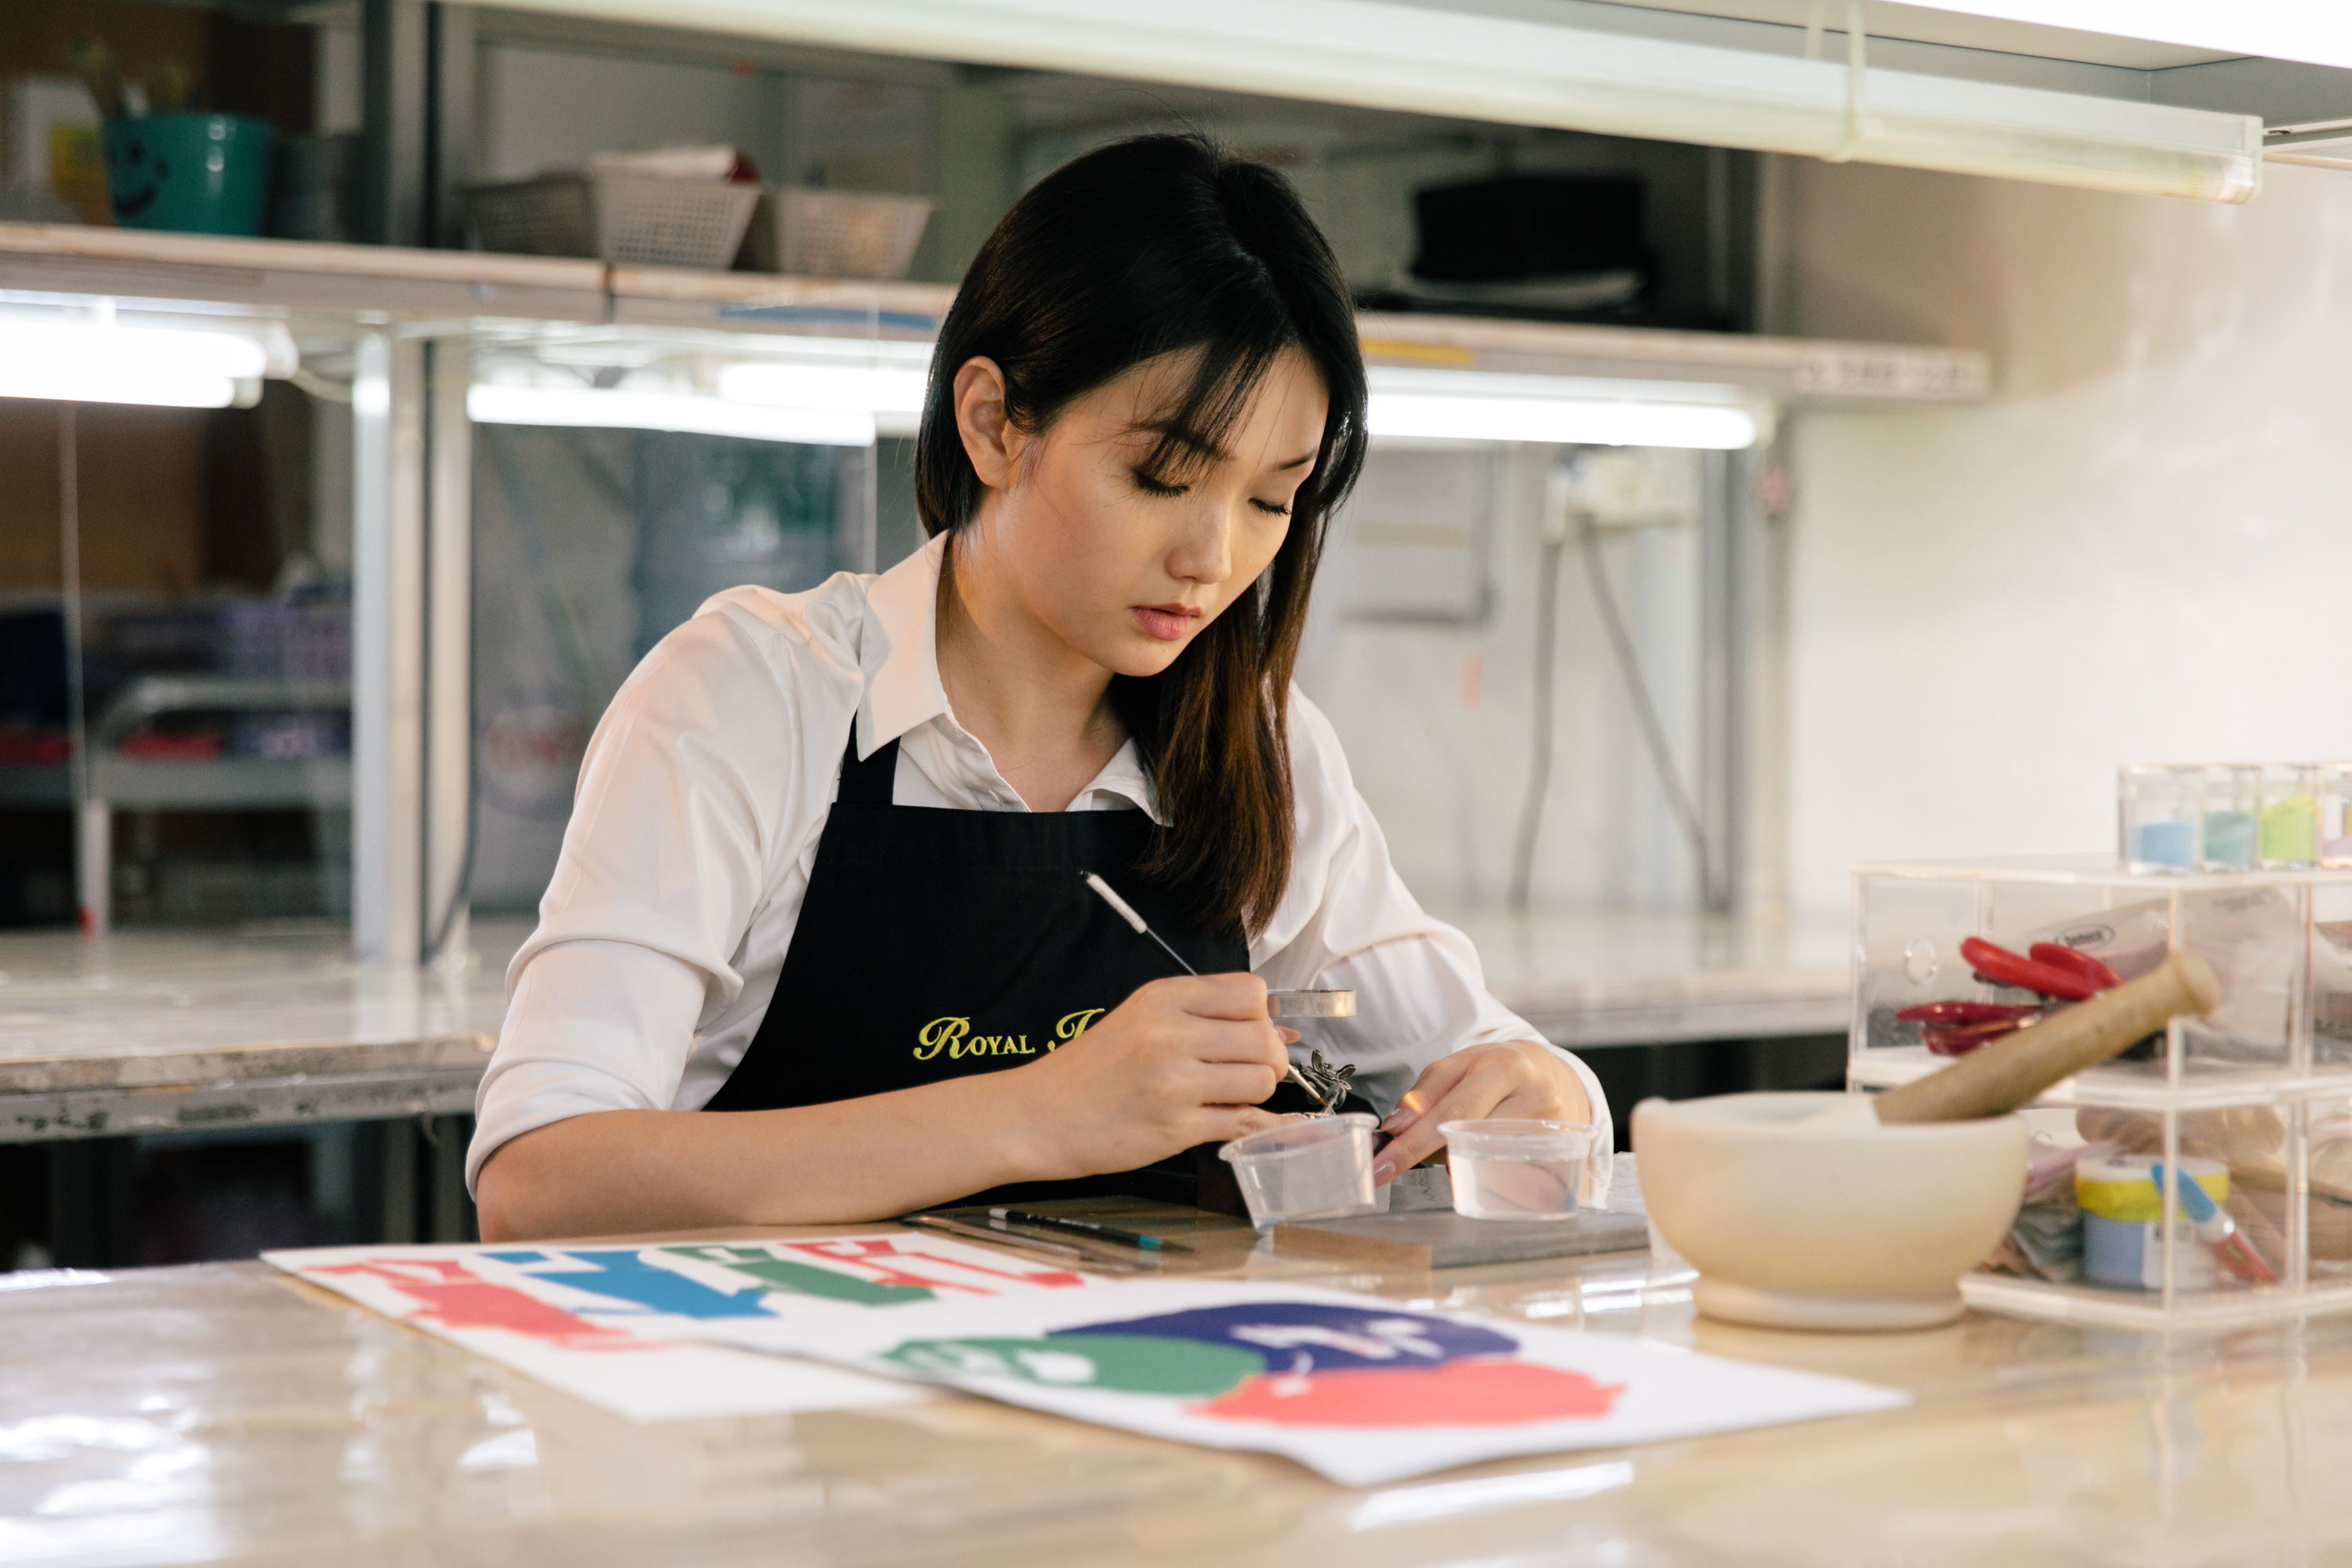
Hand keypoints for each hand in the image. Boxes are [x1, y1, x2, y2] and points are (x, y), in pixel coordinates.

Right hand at [1008, 973, 1294, 1179]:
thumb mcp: (1139, 1018)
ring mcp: (1174, 1082)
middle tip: (1249, 1070)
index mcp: (1163, 999)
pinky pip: (1243, 1123)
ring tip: (1230, 1096)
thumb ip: (1201, 1016)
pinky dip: (1254, 1125)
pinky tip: (1244, 1121)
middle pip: (1264, 1038)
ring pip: (1262, 1080)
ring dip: (1257, 1093)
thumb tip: (1278, 1028)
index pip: (1250, 993)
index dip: (1260, 1016)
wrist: (1039, 1115)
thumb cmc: (1089, 1070)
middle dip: (1269, 1058)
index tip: (1250, 1032)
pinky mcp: (1175, 1127)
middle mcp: (1170, 1034)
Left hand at [1373, 1040, 1592, 1183]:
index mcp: (1506, 1065)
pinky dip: (1486, 1175)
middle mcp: (1536, 1095)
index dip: (1411, 1145)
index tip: (1380, 1168)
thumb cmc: (1497, 1071)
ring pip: (1488, 1166)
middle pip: (1469, 1142)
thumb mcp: (1458, 1066)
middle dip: (1430, 1155)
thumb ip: (1424, 1094)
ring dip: (1460, 1163)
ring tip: (1462, 1142)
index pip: (1451, 1113)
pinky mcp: (1563, 1157)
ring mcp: (1554, 1130)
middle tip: (1401, 1161)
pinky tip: (1485, 1159)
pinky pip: (1511, 1182)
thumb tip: (1397, 1127)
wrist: (1553, 1074)